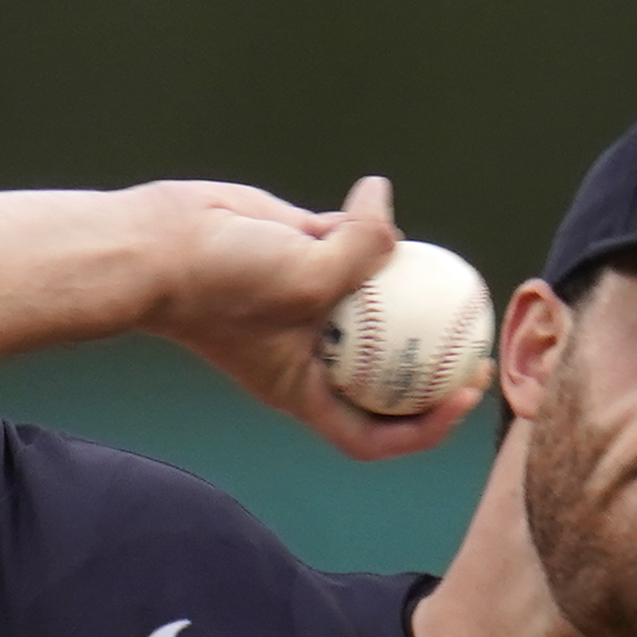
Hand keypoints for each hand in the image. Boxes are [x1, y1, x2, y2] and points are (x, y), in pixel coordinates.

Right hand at [132, 175, 491, 461]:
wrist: (157, 243)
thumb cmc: (221, 285)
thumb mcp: (306, 278)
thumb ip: (364, 248)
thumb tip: (388, 207)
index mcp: (305, 390)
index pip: (373, 434)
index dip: (426, 426)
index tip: (462, 394)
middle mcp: (310, 354)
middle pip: (385, 373)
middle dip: (435, 364)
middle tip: (479, 338)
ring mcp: (306, 305)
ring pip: (372, 303)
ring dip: (404, 284)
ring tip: (447, 268)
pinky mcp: (298, 255)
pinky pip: (348, 246)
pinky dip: (365, 228)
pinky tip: (376, 202)